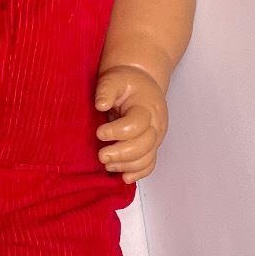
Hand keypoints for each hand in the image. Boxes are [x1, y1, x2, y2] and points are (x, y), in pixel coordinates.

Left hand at [94, 66, 167, 183]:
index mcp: (147, 107)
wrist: (141, 83)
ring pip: (147, 159)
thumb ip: (107, 89)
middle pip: (144, 146)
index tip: (99, 133)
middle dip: (121, 154)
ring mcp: (155, 137)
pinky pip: (149, 164)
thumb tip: (100, 105)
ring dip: (126, 166)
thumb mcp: (114, 79)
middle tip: (101, 155)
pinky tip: (124, 177)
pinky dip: (138, 174)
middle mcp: (155, 124)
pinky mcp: (151, 146)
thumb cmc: (126, 82)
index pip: (137, 124)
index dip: (117, 132)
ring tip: (107, 164)